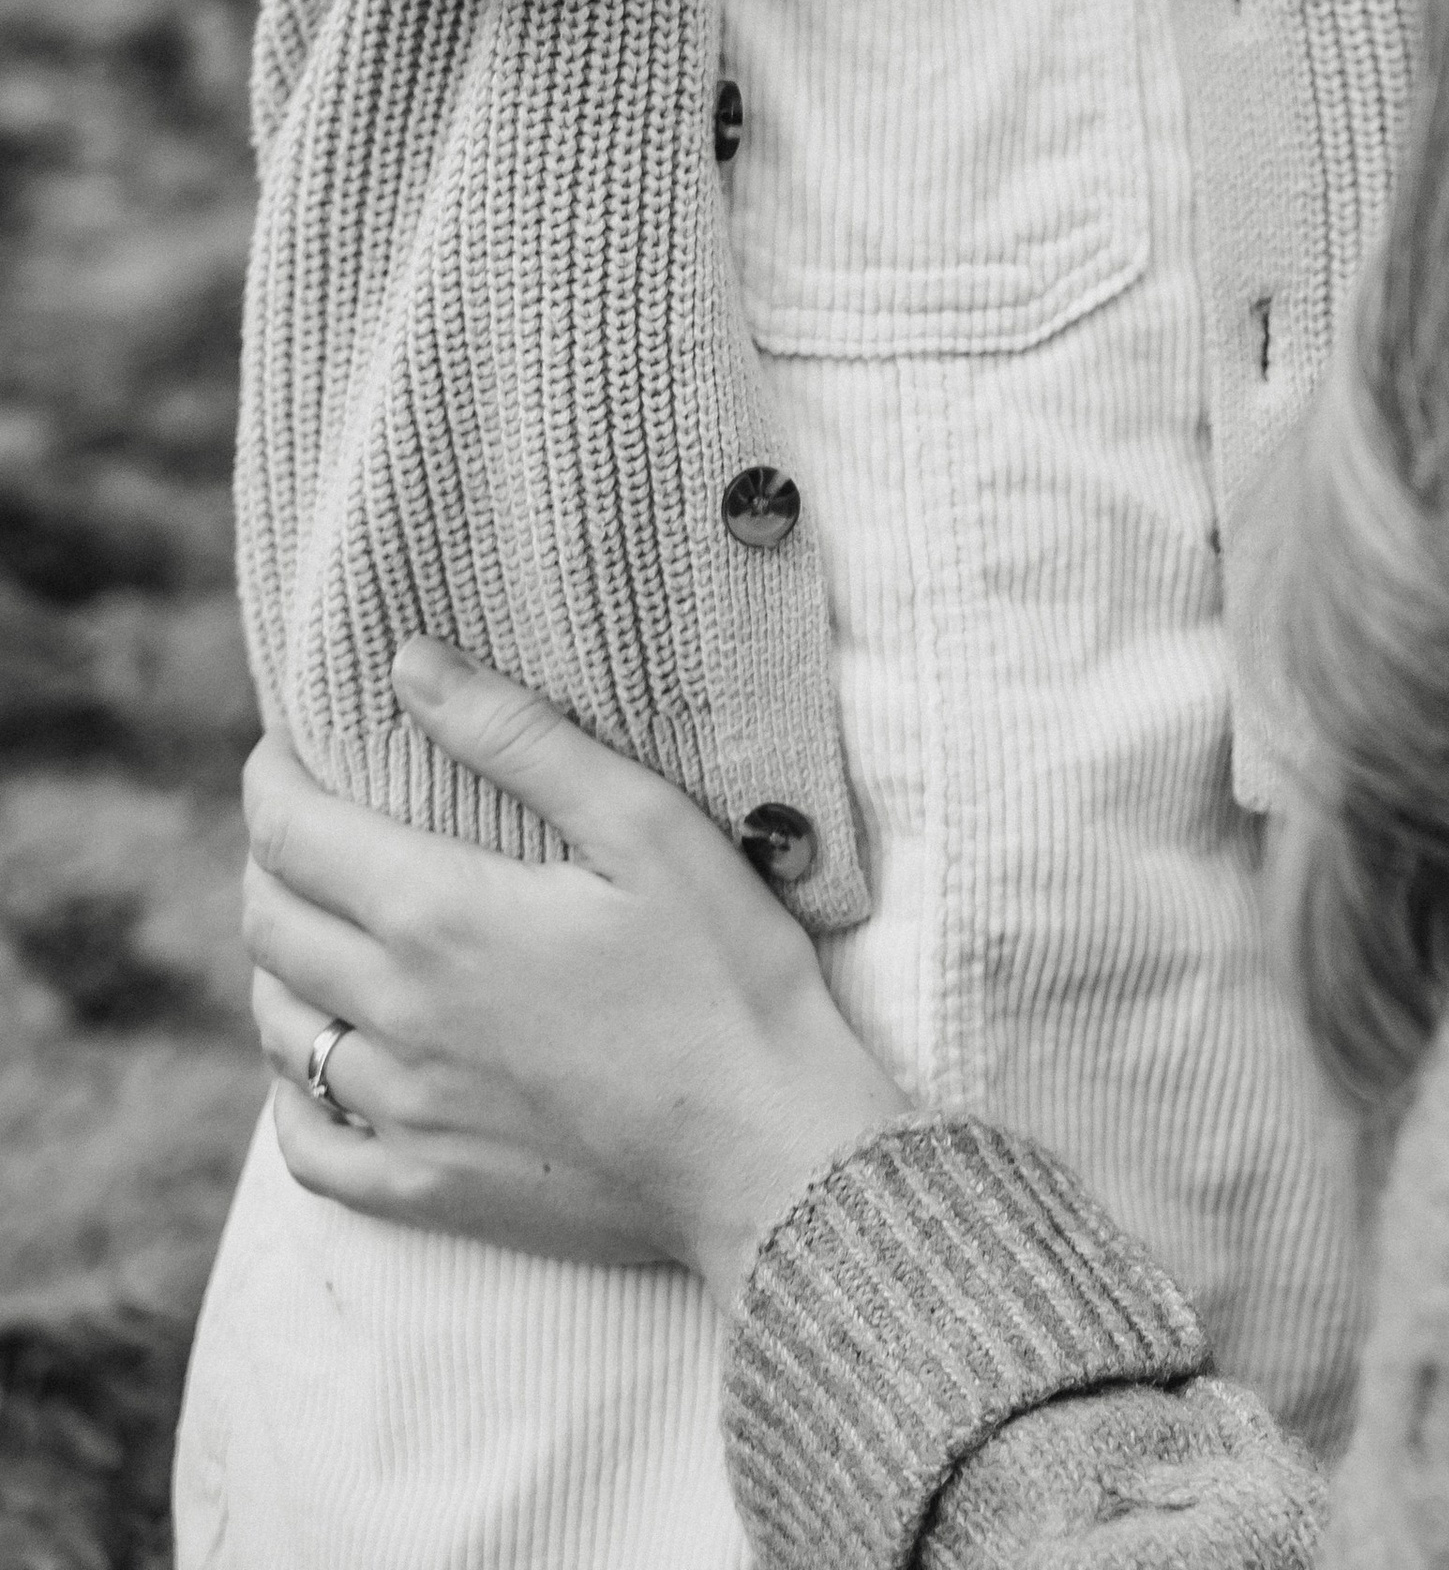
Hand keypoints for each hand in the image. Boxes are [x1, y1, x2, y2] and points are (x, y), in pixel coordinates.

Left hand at [241, 642, 904, 1305]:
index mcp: (439, 916)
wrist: (768, 1154)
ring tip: (322, 925)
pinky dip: (296, 1093)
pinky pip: (310, 1144)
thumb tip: (411, 665)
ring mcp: (403, 1115)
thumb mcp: (645, 825)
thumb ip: (520, 737)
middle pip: (271, 922)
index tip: (287, 747)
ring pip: (281, 1027)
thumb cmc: (726, 976)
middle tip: (313, 823)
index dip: (272, 777)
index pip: (292, 832)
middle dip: (275, 856)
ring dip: (283, 962)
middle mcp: (396, 1016)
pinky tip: (328, 1063)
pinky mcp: (424, 1192)